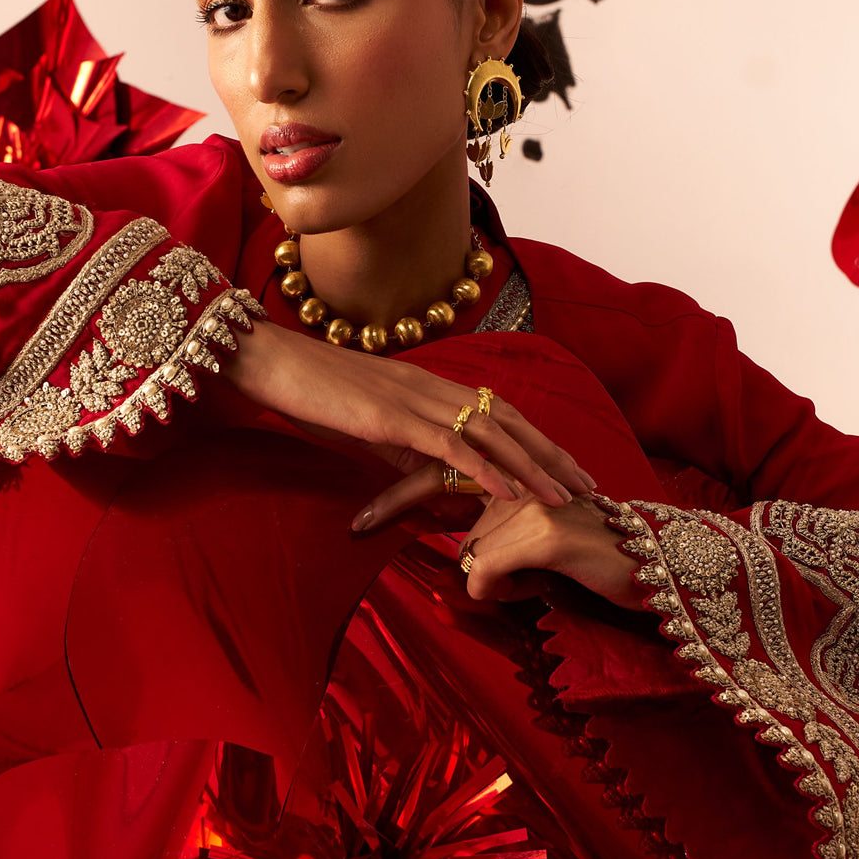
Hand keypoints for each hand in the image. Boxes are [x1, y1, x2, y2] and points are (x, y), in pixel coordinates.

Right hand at [220, 320, 593, 511]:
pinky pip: (449, 445)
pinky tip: (510, 493)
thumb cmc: (310, 394)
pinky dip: (485, 469)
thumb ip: (407, 454)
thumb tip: (440, 486)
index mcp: (429, 387)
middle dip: (554, 455)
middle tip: (590, 486)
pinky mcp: (392, 417)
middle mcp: (432, 387)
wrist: (267, 362)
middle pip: (510, 420)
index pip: (499, 412)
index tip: (569, 468)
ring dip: (532, 467)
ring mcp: (414, 399)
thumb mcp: (369, 429)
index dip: (539, 440)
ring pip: (490, 433)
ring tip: (565, 497)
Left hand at [459, 493, 640, 608]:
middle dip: (487, 569)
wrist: (657, 564)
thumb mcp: (549, 536)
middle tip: (518, 584)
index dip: (479, 551)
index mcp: (529, 477)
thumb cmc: (602, 558)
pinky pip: (484, 567)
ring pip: (474, 552)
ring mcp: (537, 508)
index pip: (474, 514)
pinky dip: (484, 588)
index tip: (500, 572)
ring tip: (526, 586)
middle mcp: (530, 484)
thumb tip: (469, 561)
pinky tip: (508, 594)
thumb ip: (511, 535)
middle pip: (472, 536)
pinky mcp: (545, 537)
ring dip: (490, 581)